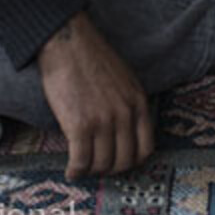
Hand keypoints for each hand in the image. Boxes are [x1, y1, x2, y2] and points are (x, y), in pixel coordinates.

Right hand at [37, 12, 152, 180]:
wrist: (69, 43)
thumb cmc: (93, 59)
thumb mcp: (125, 79)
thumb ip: (129, 105)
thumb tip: (124, 133)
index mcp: (138, 102)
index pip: (145, 148)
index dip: (131, 162)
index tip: (118, 163)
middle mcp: (125, 114)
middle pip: (123, 161)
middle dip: (109, 170)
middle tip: (97, 168)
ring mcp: (103, 121)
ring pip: (102, 164)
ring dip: (91, 170)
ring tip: (82, 167)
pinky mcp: (79, 125)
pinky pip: (81, 161)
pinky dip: (75, 171)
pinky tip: (70, 170)